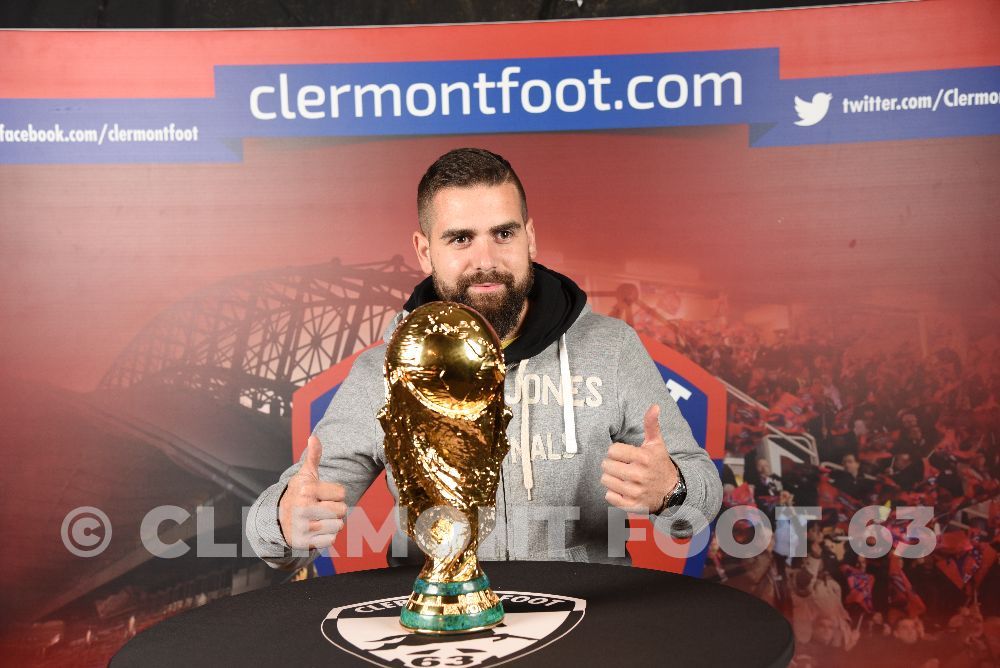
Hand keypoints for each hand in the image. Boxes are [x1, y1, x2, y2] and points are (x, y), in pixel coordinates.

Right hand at [278, 435, 346, 549]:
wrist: (279, 520)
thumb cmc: (299, 494)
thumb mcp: (305, 475)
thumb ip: (313, 457)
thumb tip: (314, 437)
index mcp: (306, 489)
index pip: (342, 493)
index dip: (335, 495)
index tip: (322, 495)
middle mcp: (303, 507)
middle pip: (342, 510)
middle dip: (335, 510)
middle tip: (320, 508)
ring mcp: (303, 526)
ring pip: (338, 526)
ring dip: (332, 524)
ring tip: (318, 519)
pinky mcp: (303, 543)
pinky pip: (331, 540)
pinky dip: (326, 537)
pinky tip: (315, 531)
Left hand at [601, 404, 678, 512]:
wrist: (671, 490)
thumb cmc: (659, 463)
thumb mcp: (657, 443)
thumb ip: (652, 424)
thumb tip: (655, 406)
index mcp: (644, 458)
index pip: (612, 450)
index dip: (616, 451)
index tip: (624, 454)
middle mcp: (640, 475)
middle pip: (606, 465)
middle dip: (612, 464)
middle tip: (622, 466)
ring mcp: (636, 492)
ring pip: (605, 480)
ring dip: (611, 478)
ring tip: (623, 477)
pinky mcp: (632, 505)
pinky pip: (609, 497)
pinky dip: (613, 493)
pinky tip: (623, 489)